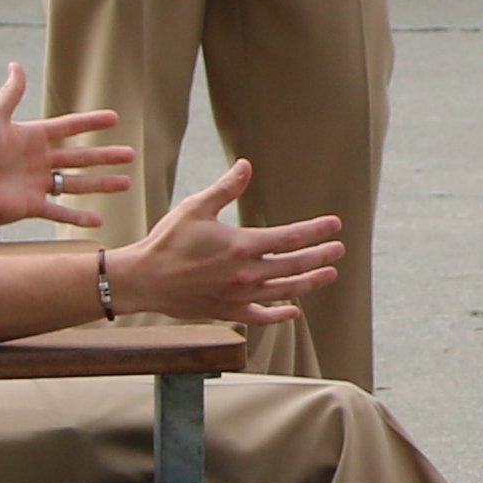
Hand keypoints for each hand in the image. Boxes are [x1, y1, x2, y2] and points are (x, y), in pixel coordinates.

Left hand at [0, 66, 132, 234]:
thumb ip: (10, 93)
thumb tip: (16, 65)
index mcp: (32, 138)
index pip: (69, 127)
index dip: (90, 122)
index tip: (114, 118)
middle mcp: (38, 161)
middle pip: (80, 157)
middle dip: (105, 156)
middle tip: (130, 154)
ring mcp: (37, 185)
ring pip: (76, 184)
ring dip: (101, 184)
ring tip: (126, 183)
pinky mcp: (31, 206)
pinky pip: (60, 212)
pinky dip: (79, 217)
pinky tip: (99, 219)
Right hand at [115, 157, 348, 329]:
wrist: (143, 279)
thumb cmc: (168, 241)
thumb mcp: (196, 207)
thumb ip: (226, 188)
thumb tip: (246, 165)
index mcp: (242, 245)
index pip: (290, 237)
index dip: (316, 230)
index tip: (335, 224)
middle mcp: (246, 274)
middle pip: (294, 266)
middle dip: (320, 256)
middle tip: (339, 250)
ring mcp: (238, 296)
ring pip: (284, 292)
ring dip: (309, 283)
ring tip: (329, 275)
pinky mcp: (227, 312)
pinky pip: (260, 317)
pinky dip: (279, 316)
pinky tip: (293, 312)